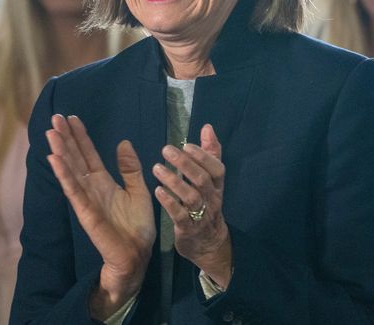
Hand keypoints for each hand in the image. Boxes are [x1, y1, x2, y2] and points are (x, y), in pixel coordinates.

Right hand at [46, 115, 154, 316]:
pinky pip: (73, 190)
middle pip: (76, 158)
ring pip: (70, 171)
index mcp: (104, 182)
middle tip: (55, 117)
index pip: (89, 155)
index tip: (72, 118)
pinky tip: (55, 159)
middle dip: (66, 138)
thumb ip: (130, 169)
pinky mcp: (86, 212)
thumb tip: (123, 143)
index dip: (80, 137)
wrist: (137, 255)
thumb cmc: (137, 227)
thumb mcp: (138, 191)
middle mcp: (92, 188)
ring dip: (60, 151)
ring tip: (51, 132)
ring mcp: (86, 200)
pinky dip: (64, 174)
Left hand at [153, 124, 230, 287]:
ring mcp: (201, 215)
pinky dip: (169, 202)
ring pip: (191, 197)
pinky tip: (158, 191)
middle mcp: (211, 199)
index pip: (216, 169)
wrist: (208, 245)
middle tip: (166, 150)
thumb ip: (210, 155)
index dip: (203, 156)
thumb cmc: (206, 206)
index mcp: (217, 186)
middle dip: (185, 164)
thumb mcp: (212, 181)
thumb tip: (207, 127)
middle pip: (202, 180)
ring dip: (174, 181)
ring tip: (156, 168)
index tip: (186, 144)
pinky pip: (180, 215)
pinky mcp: (189, 229)